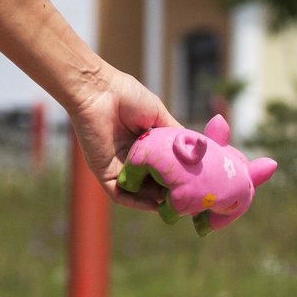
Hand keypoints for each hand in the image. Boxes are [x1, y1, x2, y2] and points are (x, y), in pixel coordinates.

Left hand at [67, 64, 181, 209]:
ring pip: (139, 192)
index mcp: (143, 145)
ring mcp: (117, 167)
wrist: (98, 90)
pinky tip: (154, 206)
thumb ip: (176, 136)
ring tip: (174, 204)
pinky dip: (137, 203)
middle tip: (188, 198)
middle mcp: (131, 158)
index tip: (195, 184)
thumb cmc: (127, 96)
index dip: (177, 177)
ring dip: (156, 201)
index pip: (162, 168)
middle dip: (169, 193)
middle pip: (153, 183)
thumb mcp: (160, 117)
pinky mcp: (103, 172)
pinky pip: (120, 195)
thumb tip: (198, 151)